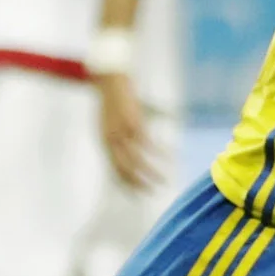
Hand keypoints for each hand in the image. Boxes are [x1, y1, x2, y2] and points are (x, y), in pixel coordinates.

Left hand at [96, 72, 164, 189]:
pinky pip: (149, 144)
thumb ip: (117, 137)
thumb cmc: (111, 99)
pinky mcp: (134, 124)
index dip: (125, 184)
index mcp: (104, 142)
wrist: (109, 80)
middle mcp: (111, 141)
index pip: (114, 170)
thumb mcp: (109, 121)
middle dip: (138, 184)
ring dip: (152, 173)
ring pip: (137, 162)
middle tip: (151, 193)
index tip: (137, 195)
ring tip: (164, 181)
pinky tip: (170, 158)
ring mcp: (122, 134)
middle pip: (124, 170)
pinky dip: (160, 152)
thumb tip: (125, 145)